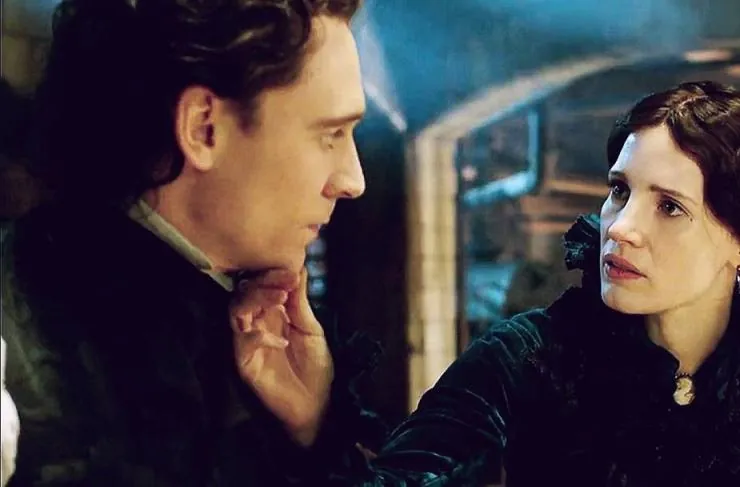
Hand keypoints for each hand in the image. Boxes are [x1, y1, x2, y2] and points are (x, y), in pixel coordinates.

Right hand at [231, 269, 333, 446]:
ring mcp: (248, 342)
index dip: (273, 274)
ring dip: (256, 300)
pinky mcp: (245, 363)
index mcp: (271, 312)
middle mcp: (255, 323)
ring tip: (281, 299)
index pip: (260, 283)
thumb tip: (299, 266)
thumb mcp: (311, 328)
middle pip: (243, 292)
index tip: (293, 272)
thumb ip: (300, 301)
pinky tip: (282, 341)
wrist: (317, 403)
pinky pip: (242, 342)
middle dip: (263, 283)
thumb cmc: (315, 366)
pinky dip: (260, 336)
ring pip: (236, 310)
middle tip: (286, 283)